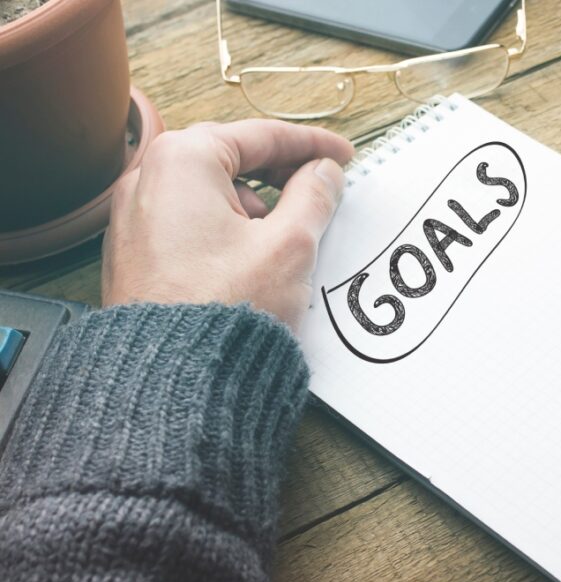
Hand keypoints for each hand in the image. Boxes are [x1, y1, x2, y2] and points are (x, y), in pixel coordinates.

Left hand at [102, 120, 353, 330]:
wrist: (173, 383)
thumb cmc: (227, 308)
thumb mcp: (290, 246)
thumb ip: (314, 196)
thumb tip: (324, 173)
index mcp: (182, 160)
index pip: (261, 137)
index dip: (311, 146)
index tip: (344, 157)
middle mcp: (146, 180)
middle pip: (232, 162)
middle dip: (281, 178)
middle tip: (320, 193)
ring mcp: (134, 220)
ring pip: (212, 197)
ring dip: (256, 209)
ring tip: (286, 242)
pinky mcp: (136, 256)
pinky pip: (192, 226)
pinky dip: (227, 233)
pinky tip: (252, 263)